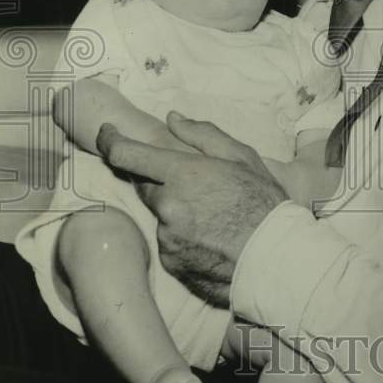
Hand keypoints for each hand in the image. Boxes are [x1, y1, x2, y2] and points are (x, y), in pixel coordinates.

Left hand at [97, 112, 286, 307]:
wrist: (275, 259)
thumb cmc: (264, 204)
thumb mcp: (242, 158)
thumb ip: (203, 135)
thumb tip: (173, 119)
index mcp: (182, 174)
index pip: (126, 154)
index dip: (110, 140)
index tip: (107, 133)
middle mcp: (167, 206)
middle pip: (145, 186)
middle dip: (162, 181)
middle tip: (198, 187)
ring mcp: (167, 237)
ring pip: (160, 215)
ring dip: (176, 211)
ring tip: (214, 217)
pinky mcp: (171, 262)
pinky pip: (169, 242)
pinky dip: (183, 236)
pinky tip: (211, 238)